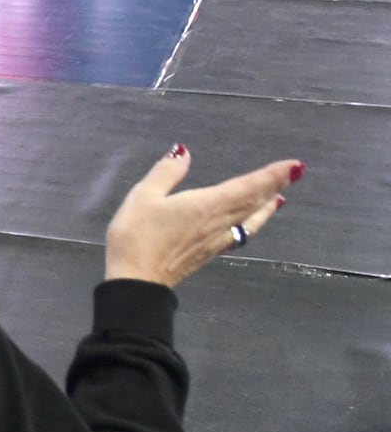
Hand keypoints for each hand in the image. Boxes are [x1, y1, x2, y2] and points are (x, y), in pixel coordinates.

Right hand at [103, 147, 299, 287]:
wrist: (137, 280)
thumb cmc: (137, 235)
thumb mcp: (143, 196)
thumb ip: (166, 173)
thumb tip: (184, 151)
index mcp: (207, 206)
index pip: (247, 188)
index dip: (272, 176)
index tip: (295, 166)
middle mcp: (219, 223)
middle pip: (254, 203)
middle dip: (275, 187)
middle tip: (295, 173)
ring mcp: (217, 240)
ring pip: (250, 220)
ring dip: (267, 207)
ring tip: (279, 197)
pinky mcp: (210, 253)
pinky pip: (241, 233)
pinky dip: (254, 223)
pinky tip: (252, 223)